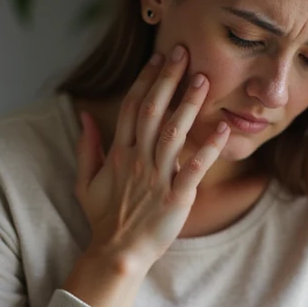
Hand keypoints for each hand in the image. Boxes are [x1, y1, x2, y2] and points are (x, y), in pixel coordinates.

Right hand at [74, 46, 230, 270]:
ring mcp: (157, 178)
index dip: (146, 80)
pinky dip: (209, 148)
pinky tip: (222, 128)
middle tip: (183, 52)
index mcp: (118, 154)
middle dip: (168, 80)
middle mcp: (137, 161)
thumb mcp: (85, 182)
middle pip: (152, 111)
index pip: (131, 107)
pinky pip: (194, 169)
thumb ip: (87, 147)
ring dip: (188, 105)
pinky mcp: (176, 199)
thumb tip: (85, 115)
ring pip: (173, 133)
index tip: (159, 58)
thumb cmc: (104, 219)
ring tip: (203, 80)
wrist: (117, 254)